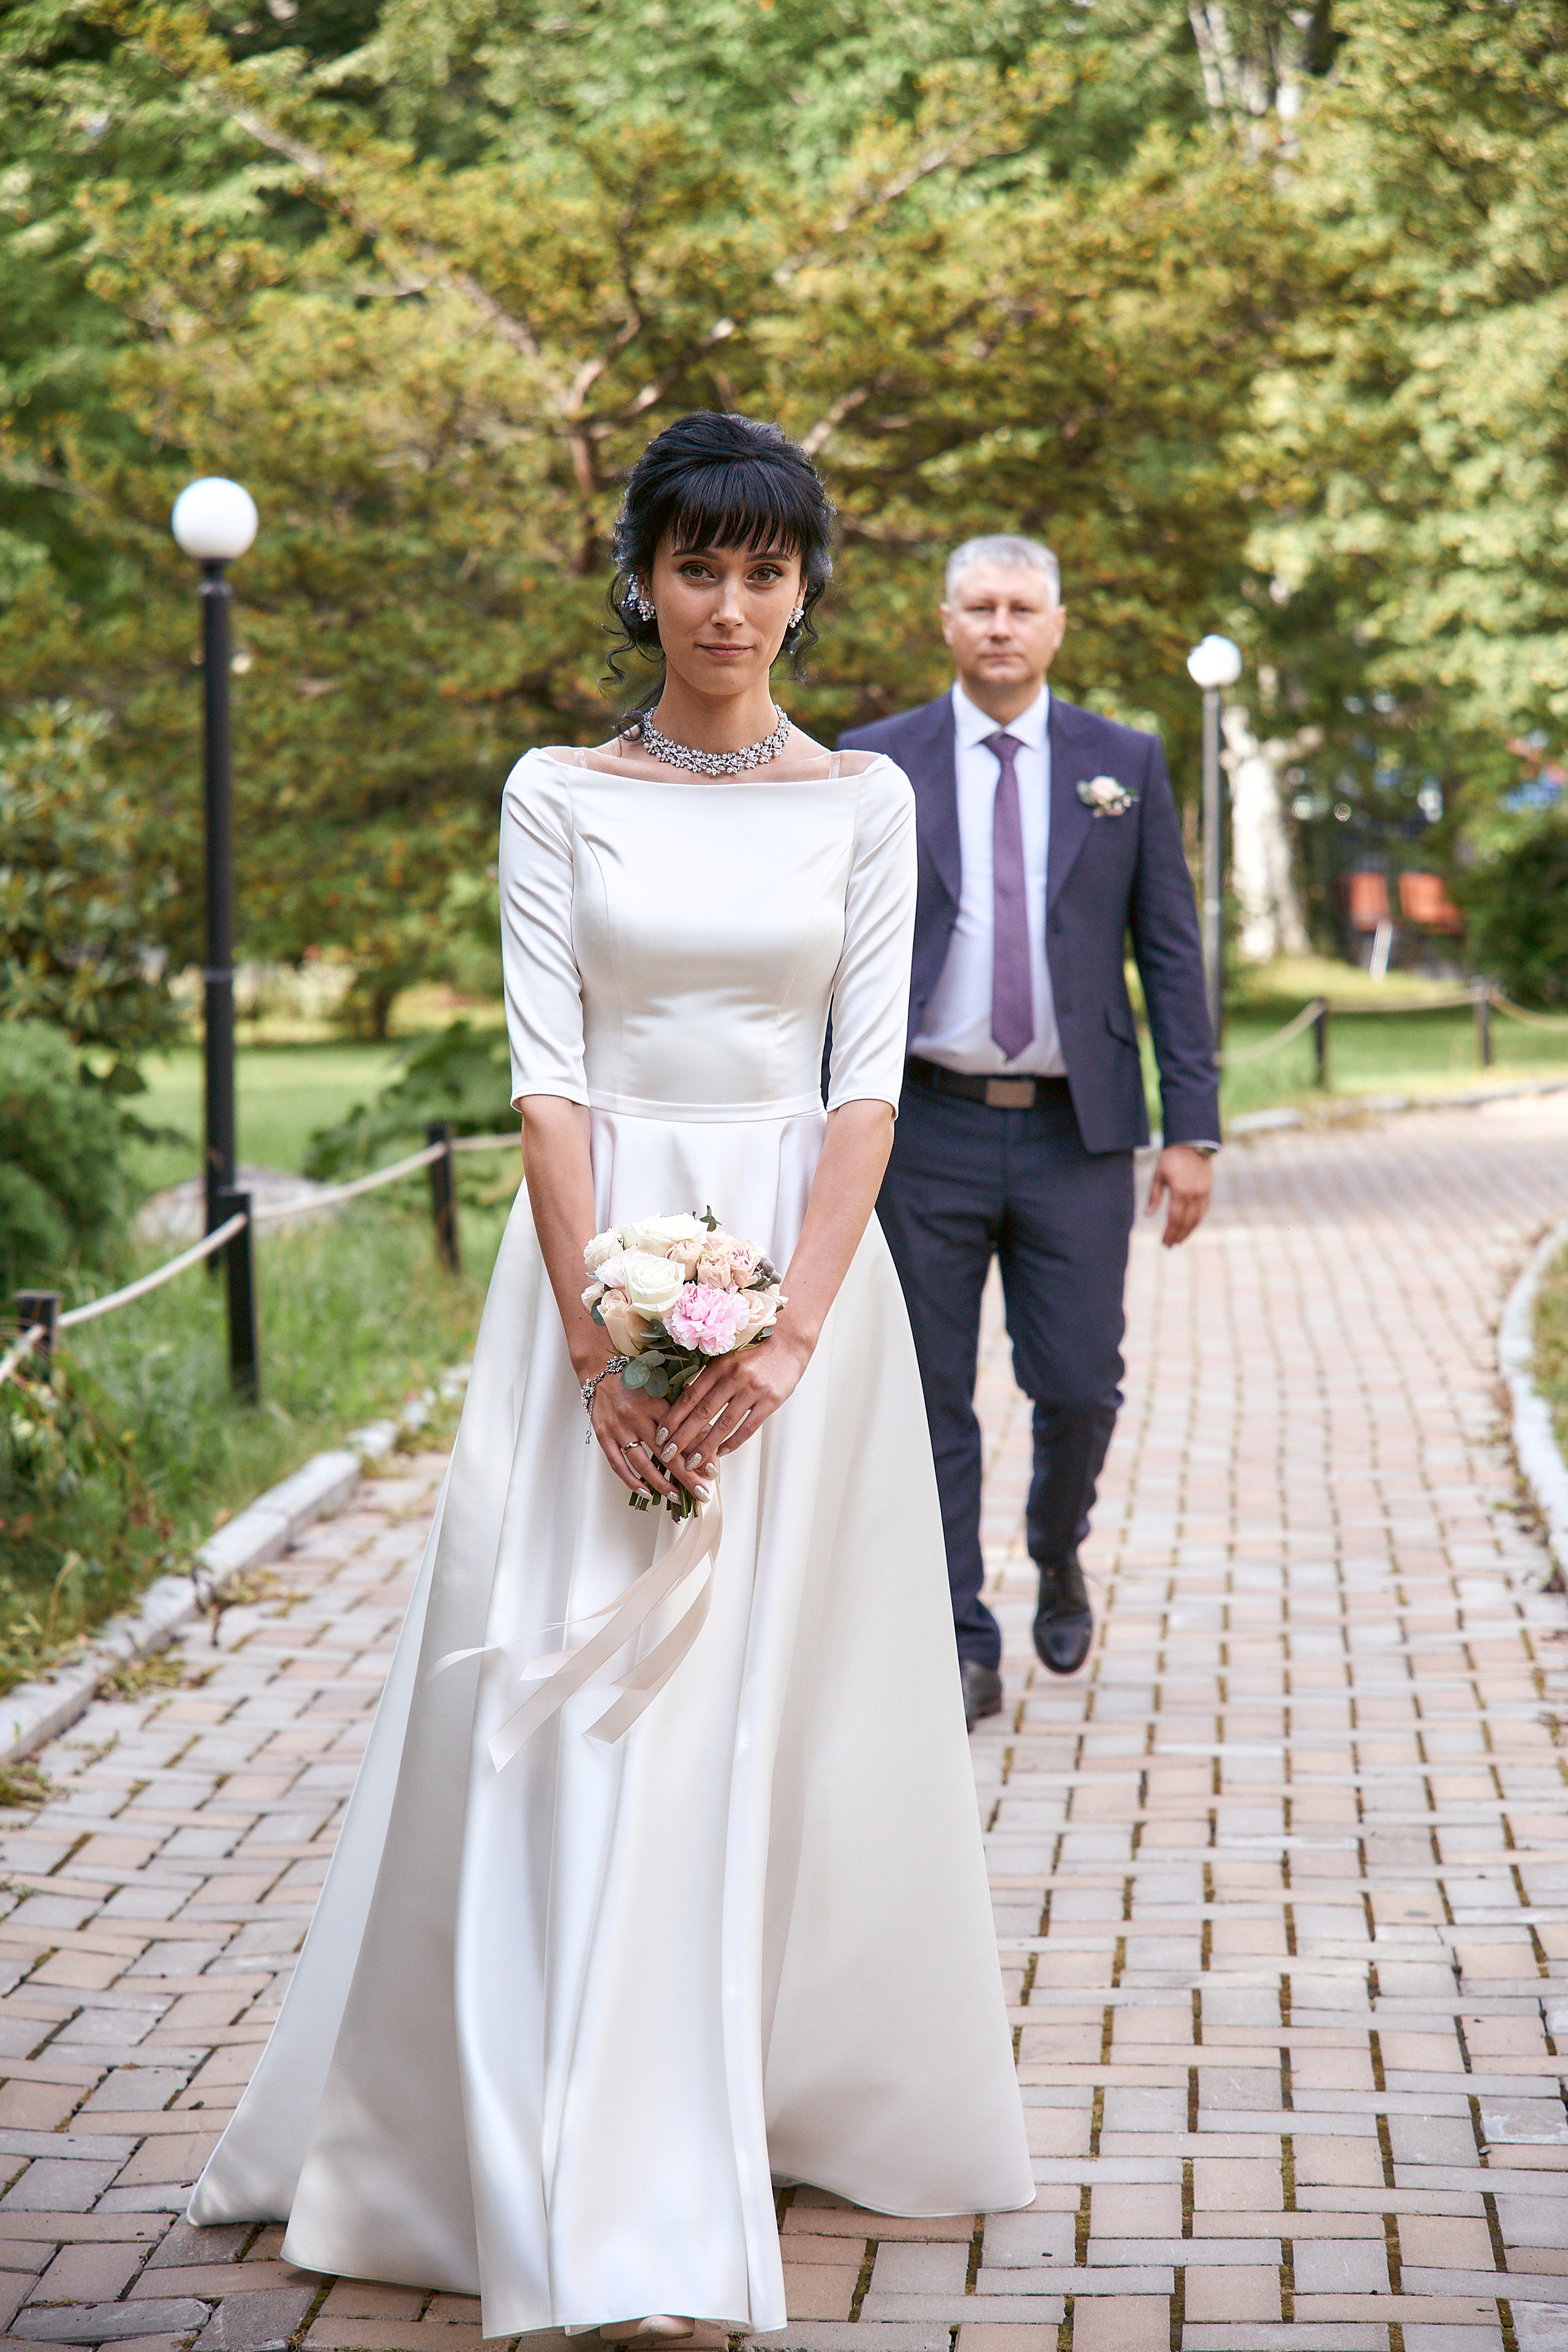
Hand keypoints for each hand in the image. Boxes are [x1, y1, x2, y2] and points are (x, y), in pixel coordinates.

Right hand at [588, 1366, 708, 1506]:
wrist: (600, 1369)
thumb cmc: (636, 1378)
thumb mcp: (661, 1388)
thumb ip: (680, 1409)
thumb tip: (705, 1432)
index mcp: (654, 1403)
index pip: (680, 1434)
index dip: (697, 1454)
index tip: (711, 1471)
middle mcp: (636, 1417)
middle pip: (665, 1452)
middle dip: (686, 1476)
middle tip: (702, 1493)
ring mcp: (618, 1428)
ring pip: (642, 1462)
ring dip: (660, 1483)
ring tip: (676, 1497)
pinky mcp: (604, 1436)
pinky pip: (617, 1463)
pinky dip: (631, 1480)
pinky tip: (645, 1492)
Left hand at [650, 1328, 813, 1476]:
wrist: (789, 1341)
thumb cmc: (754, 1350)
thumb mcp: (727, 1357)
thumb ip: (708, 1376)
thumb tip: (684, 1403)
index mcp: (718, 1365)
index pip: (689, 1396)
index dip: (673, 1417)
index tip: (661, 1435)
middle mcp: (733, 1376)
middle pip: (703, 1412)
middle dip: (683, 1437)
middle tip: (668, 1454)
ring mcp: (752, 1389)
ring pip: (724, 1424)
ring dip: (706, 1446)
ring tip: (692, 1463)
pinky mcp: (770, 1400)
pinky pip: (748, 1426)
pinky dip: (733, 1442)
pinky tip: (722, 1452)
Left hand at [1146, 1143, 1213, 1246]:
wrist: (1194, 1143)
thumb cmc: (1171, 1158)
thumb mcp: (1158, 1175)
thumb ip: (1154, 1196)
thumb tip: (1147, 1215)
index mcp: (1180, 1191)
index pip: (1174, 1219)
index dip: (1169, 1233)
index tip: (1164, 1242)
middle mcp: (1194, 1195)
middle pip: (1186, 1223)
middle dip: (1178, 1236)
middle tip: (1170, 1246)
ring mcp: (1204, 1194)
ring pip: (1197, 1219)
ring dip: (1188, 1232)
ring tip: (1180, 1240)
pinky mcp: (1208, 1191)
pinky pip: (1204, 1211)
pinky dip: (1197, 1222)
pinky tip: (1190, 1227)